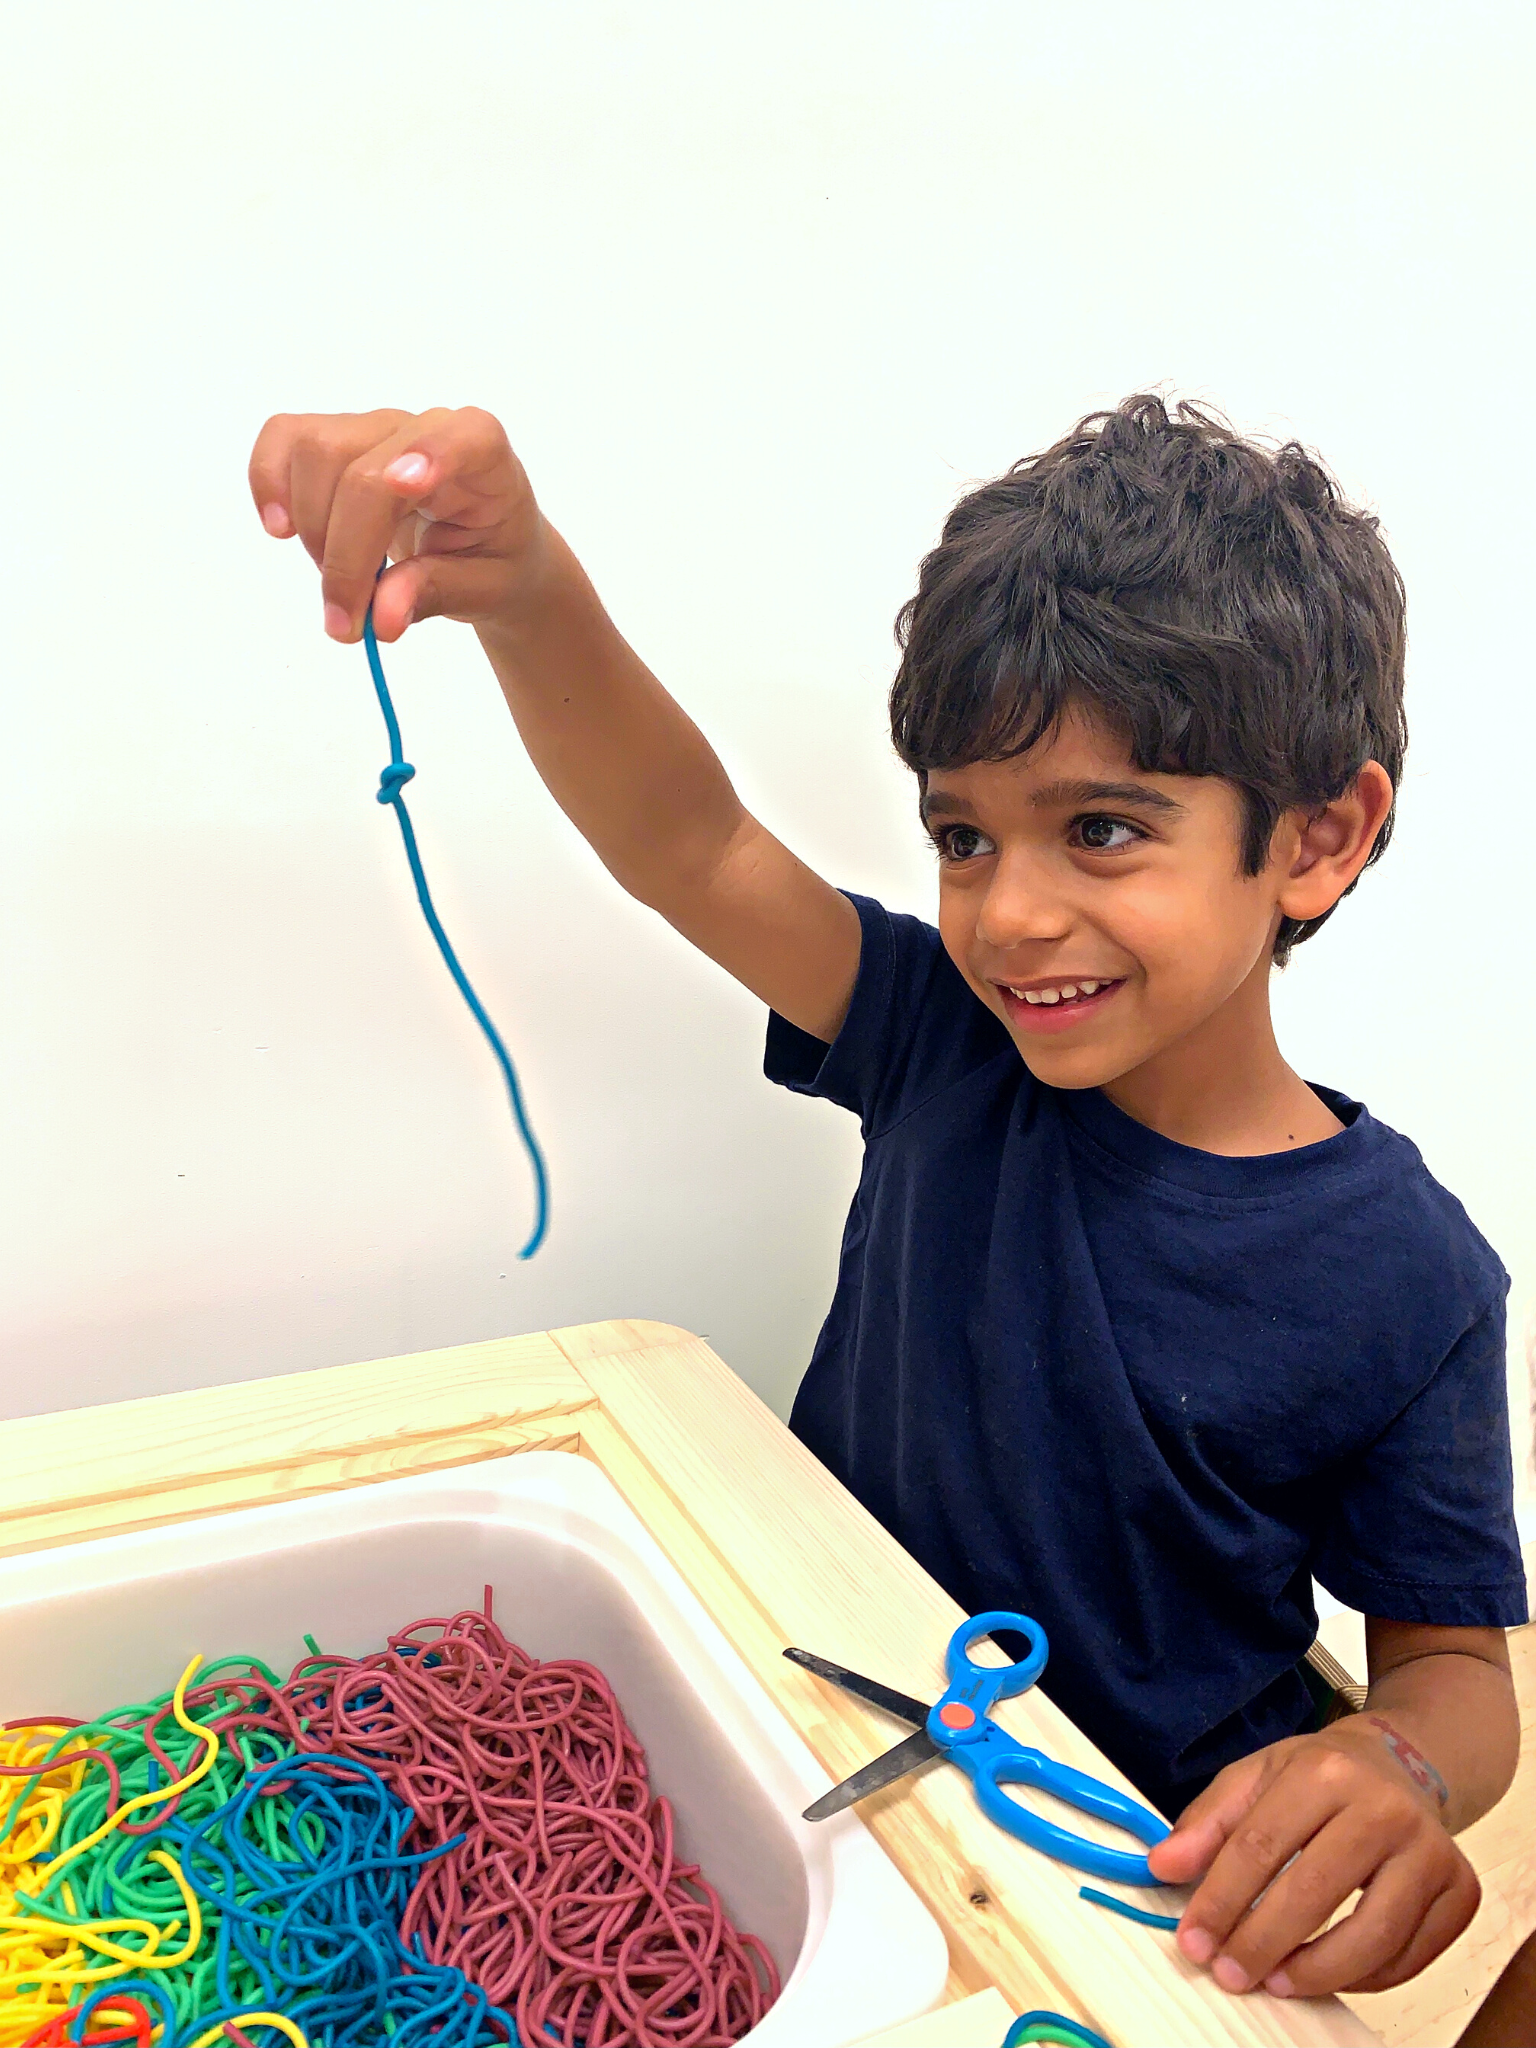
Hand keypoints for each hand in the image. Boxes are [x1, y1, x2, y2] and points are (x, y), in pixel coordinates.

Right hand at [248, 407, 545, 646]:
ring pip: (314, 452)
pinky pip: (284, 439)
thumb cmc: (491, 559)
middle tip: (349, 619)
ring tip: (337, 579)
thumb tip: (380, 617)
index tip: (405, 488)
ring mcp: (374, 427)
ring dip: (311, 532)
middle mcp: (425, 426)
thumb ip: (435, 595)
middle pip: (360, 468)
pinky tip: (281, 528)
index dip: (428, 455)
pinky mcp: (334, 439)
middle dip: (344, 553)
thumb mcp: (483, 590)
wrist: (482, 548)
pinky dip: (269, 482)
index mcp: (483, 454)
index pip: (458, 439)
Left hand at [1146, 1720, 1479, 1996]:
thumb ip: (1208, 1821)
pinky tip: (1327, 1973)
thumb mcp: (1257, 1775)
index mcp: (1324, 1771)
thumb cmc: (1324, 1775)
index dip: (1220, 1900)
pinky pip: (1409, 1955)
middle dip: (1261, 1943)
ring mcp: (1429, 1851)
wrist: (1406, 1763)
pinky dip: (1364, 1977)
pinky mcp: (1460, 1891)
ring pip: (1372, 1934)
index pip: (1261, 1845)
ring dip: (1316, 1972)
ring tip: (1276, 1982)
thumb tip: (1164, 1866)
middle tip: (1229, 1972)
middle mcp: (1383, 1808)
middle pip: (1314, 1891)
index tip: (1193, 1940)